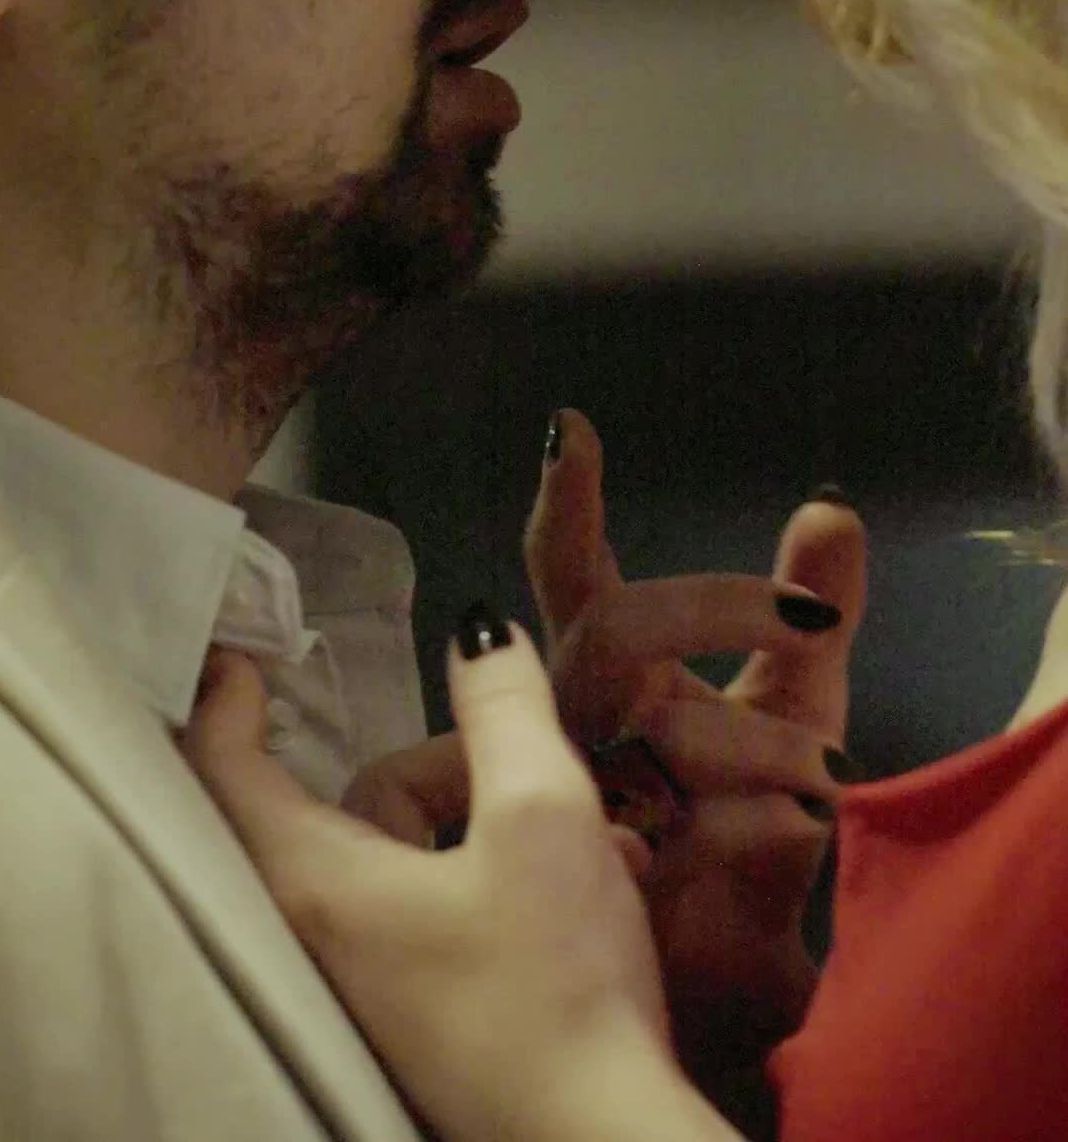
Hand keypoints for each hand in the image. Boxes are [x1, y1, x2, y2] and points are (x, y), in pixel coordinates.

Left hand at [182, 624, 736, 1141]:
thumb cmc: (554, 982)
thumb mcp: (542, 817)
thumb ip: (506, 709)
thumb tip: (477, 630)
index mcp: (318, 883)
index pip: (228, 772)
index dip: (228, 702)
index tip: (245, 655)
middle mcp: (323, 938)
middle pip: (360, 803)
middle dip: (449, 764)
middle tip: (533, 758)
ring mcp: (372, 988)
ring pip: (413, 855)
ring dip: (496, 820)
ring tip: (603, 835)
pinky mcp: (422, 1021)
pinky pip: (441, 912)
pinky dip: (502, 878)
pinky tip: (598, 883)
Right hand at [525, 411, 865, 1080]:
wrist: (736, 971)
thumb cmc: (749, 822)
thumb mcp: (800, 697)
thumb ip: (813, 607)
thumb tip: (831, 509)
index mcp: (611, 668)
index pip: (571, 572)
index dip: (565, 500)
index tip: (569, 426)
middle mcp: (577, 722)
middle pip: (613, 628)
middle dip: (714, 606)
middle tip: (811, 619)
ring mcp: (577, 799)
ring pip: (660, 731)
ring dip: (763, 738)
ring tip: (829, 772)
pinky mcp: (604, 882)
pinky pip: (687, 829)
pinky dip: (764, 825)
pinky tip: (791, 834)